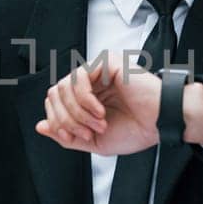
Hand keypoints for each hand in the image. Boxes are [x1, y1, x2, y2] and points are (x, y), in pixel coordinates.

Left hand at [35, 52, 159, 155]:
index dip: (58, 122)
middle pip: (55, 95)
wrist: (161, 123)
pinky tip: (100, 112)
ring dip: (78, 113)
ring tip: (98, 124)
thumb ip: (66, 135)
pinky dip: (85, 101)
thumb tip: (40, 126)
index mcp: (86, 96)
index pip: (54, 102)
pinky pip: (79, 78)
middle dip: (67, 120)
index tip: (75, 137)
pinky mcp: (106, 62)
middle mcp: (90, 81)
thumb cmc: (137, 129)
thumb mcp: (94, 141)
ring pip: (63, 88)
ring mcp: (97, 69)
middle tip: (88, 133)